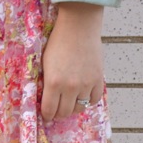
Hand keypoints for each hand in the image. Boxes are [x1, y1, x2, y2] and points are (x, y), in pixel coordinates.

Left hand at [40, 2, 104, 122]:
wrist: (78, 26)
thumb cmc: (58, 41)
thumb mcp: (45, 63)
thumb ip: (46, 82)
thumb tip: (46, 97)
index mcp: (53, 82)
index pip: (49, 110)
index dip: (46, 115)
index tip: (46, 114)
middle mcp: (70, 87)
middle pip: (64, 112)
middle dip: (58, 113)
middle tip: (57, 109)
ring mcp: (86, 84)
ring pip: (80, 108)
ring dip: (73, 107)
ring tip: (70, 102)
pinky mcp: (98, 80)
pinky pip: (94, 100)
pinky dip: (88, 100)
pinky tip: (83, 95)